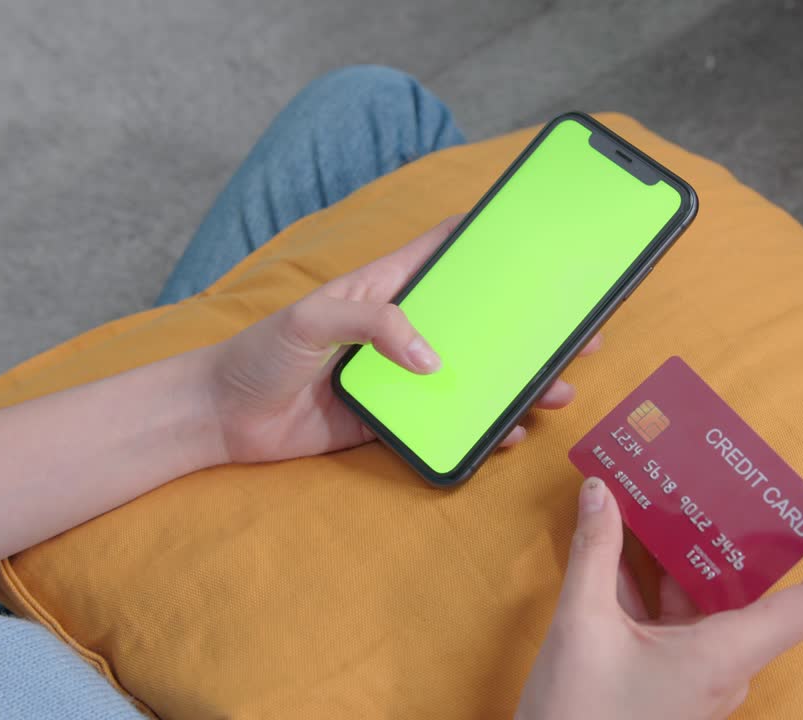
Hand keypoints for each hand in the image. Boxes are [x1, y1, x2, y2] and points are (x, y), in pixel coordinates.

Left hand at [205, 215, 602, 463]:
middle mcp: (400, 331)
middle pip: (476, 321)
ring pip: (471, 376)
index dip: (487, 239)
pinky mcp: (391, 421)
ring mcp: (399, 378)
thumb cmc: (259, 355)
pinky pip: (446, 424)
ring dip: (514, 382)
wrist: (224, 419)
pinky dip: (480, 429)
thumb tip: (433, 358)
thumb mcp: (310, 322)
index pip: (443, 252)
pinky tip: (508, 433)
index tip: (538, 234)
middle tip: (578, 332)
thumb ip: (371, 326)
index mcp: (384, 289)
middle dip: (527, 325)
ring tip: (557, 389)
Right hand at [516, 470, 802, 719]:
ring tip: (658, 488)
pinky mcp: (667, 674)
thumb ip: (595, 553)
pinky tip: (618, 538)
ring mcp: (696, 670)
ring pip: (704, 594)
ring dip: (681, 544)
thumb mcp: (582, 627)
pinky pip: (671, 612)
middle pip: (752, 582)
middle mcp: (725, 663)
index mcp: (727, 654)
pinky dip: (649, 575)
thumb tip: (601, 492)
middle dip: (734, 523)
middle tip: (718, 469)